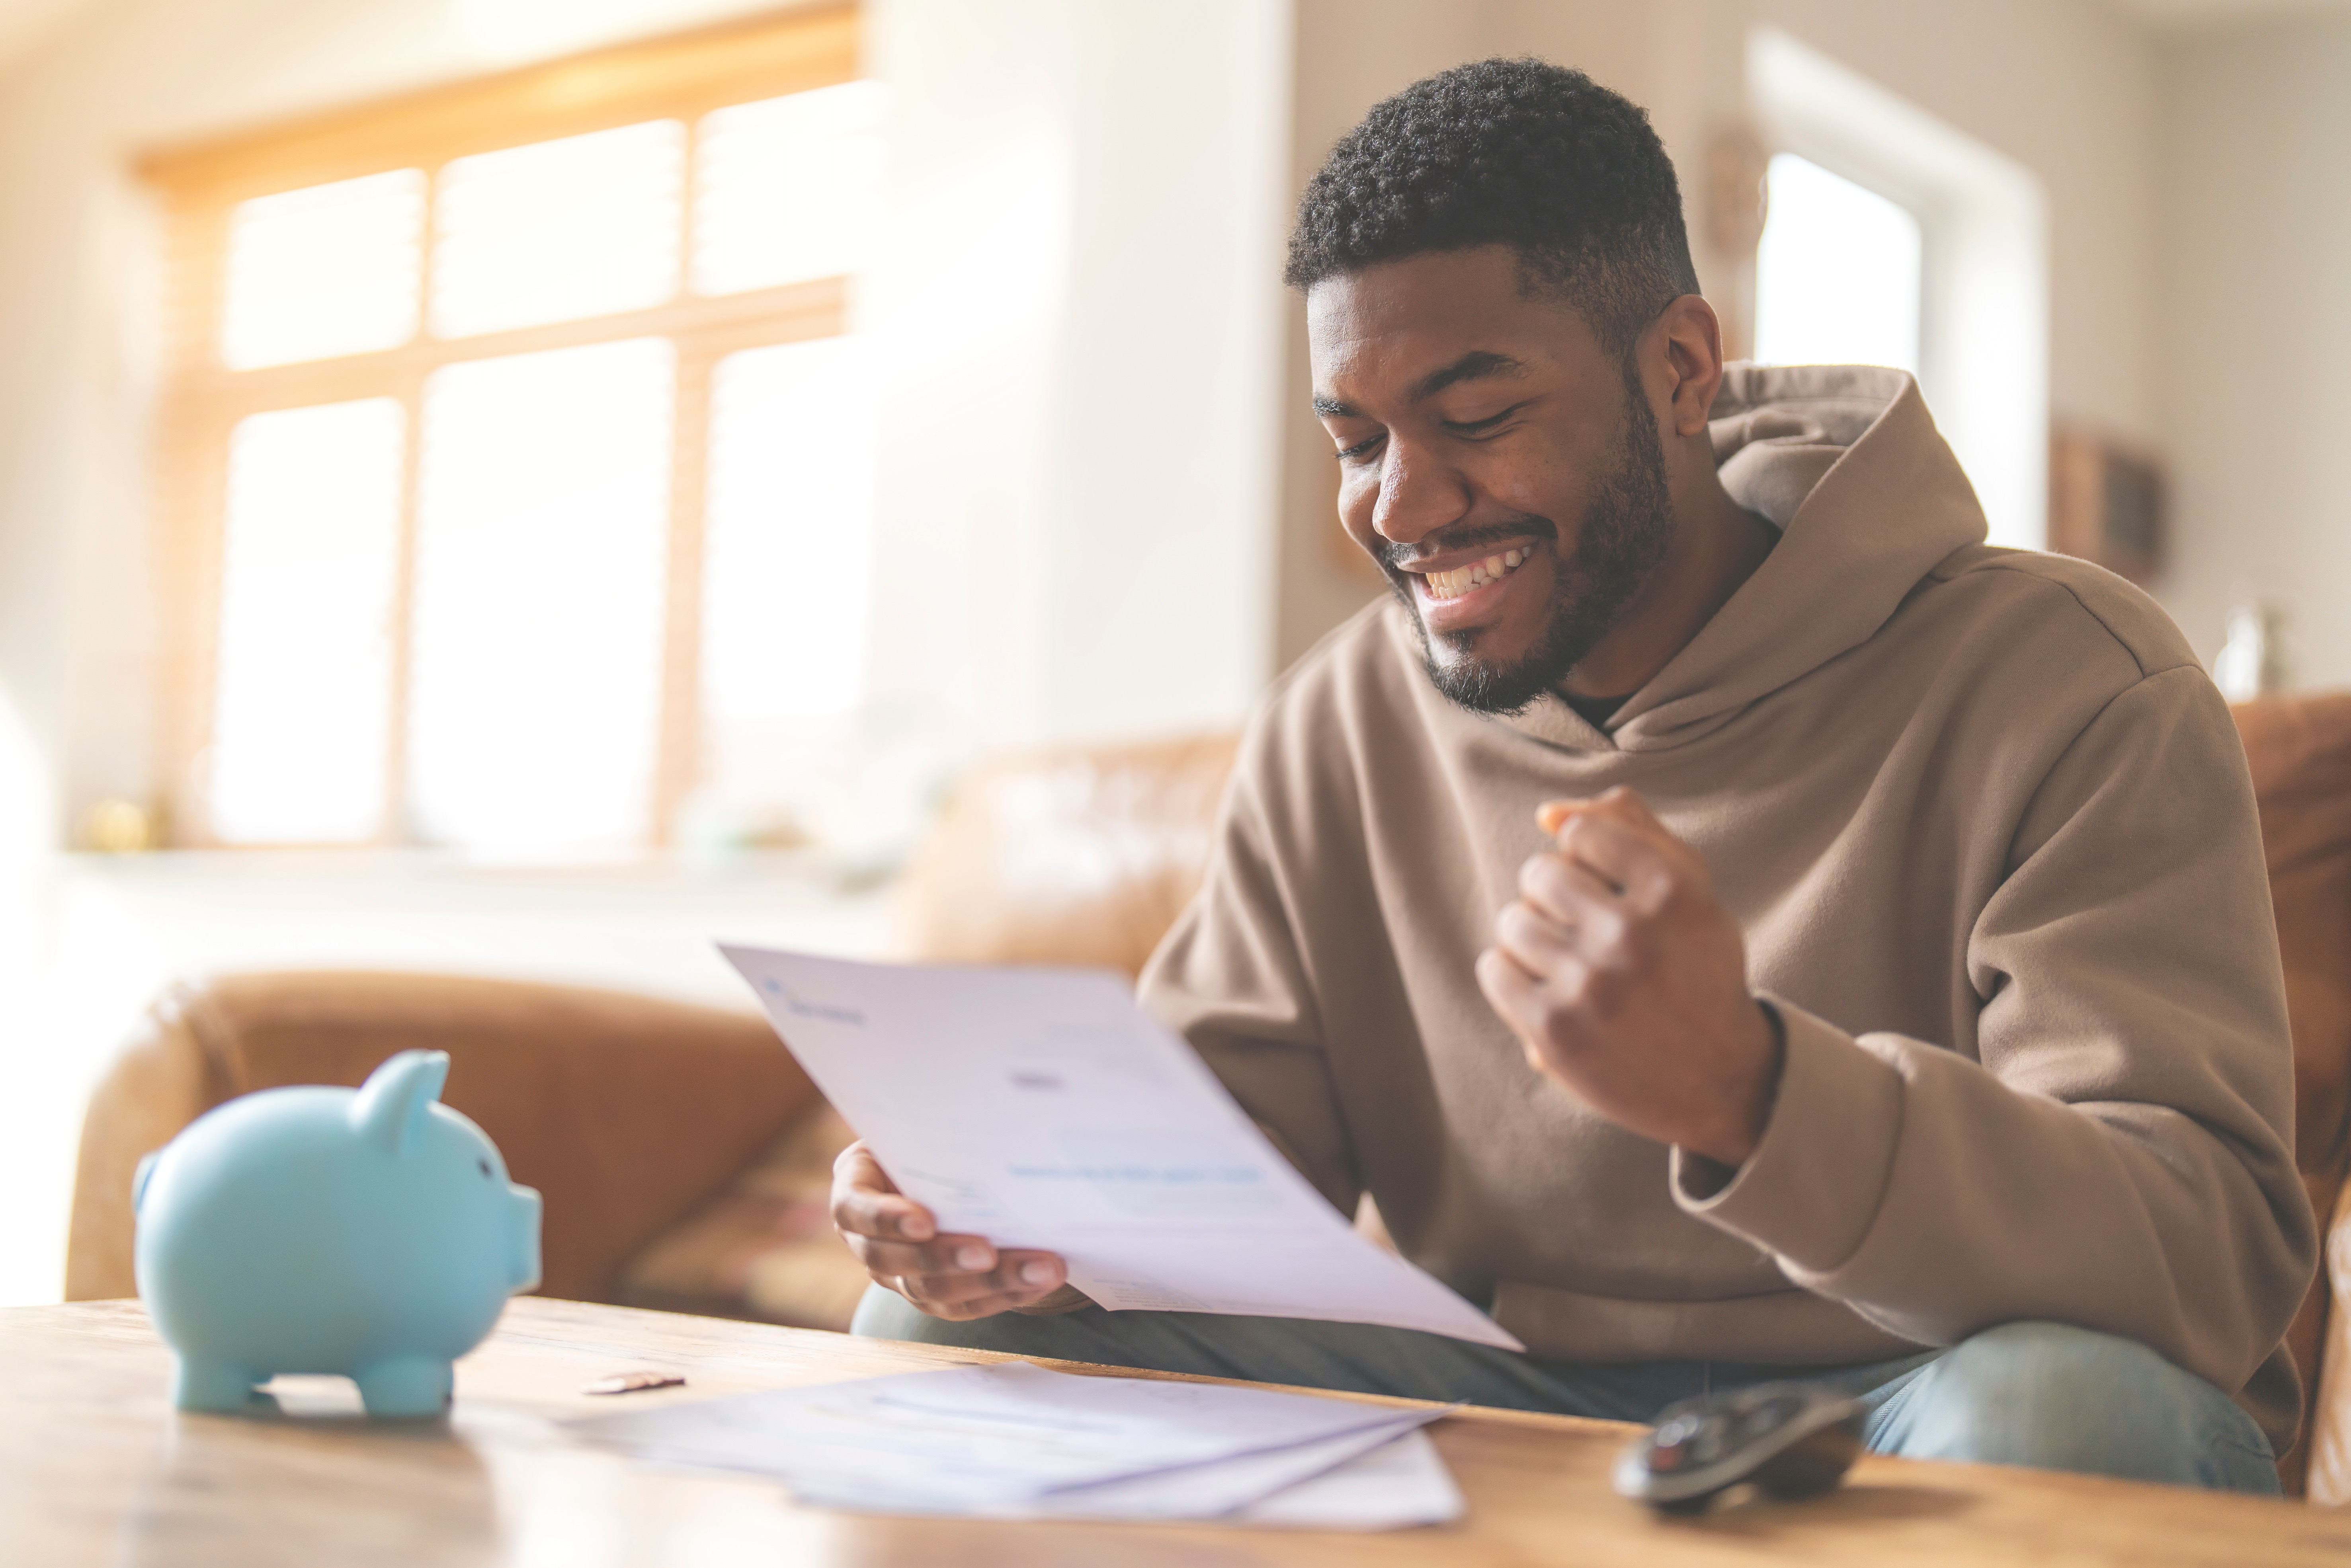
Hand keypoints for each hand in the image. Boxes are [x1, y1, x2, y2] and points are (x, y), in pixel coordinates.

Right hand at [829, 1141, 1084, 1319]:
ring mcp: (898, 1273)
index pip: (856, 1211)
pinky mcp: (932, 1295)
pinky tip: (1040, 1280)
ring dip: (991, 1283)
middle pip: (895, 1261)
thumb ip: (933, 1122)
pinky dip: (1005, 1294)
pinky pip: (965, 1306)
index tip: (925, 1221)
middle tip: (989, 1252)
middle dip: (946, 1258)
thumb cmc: (925, 1135)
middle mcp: (867, 1239)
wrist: (936, 1163)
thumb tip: (991, 1095)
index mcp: (854, 1189)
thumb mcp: (917, 1122)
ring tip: (1041, 1268)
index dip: (886, 1221)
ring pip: (933, 1292)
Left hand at [1475, 787, 1783, 1166]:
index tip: (1610, 888)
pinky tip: (1549, 988)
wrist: (1721, 1080)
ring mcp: (1590, 986)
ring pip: (1512, 920)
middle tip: (1587, 928)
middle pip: (1539, 873)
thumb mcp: (1691, 889)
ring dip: (1533, 936)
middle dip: (1555, 895)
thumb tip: (1546, 814)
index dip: (1587, 858)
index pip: (1579, 832)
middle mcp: (1632, 935)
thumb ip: (1631, 827)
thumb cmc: (1697, 968)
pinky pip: (1494, 968)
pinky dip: (1512, 974)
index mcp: (1674, 890)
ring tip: (1570, 961)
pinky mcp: (1553, 1031)